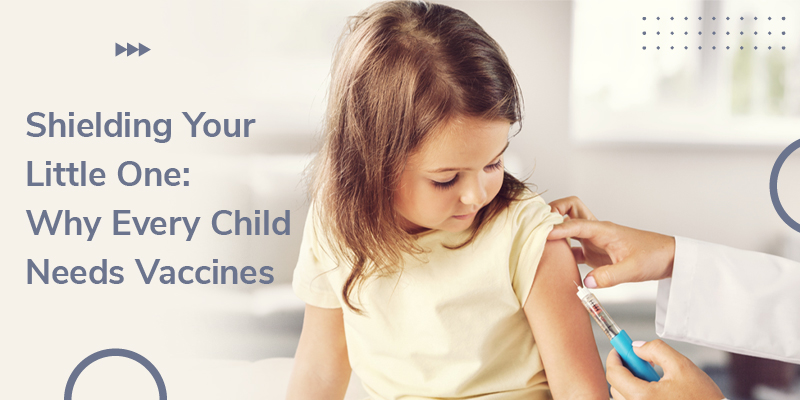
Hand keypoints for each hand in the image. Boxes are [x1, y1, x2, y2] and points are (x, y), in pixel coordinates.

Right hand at [548, 196, 674, 287]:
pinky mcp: (595, 252)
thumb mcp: (633, 269)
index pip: (574, 223)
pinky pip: (572, 245)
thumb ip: (610, 276)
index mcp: (603, 230)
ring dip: (555, 228)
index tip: (542, 235)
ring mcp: (594, 240)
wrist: (669, 258)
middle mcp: (596, 231)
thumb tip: (587, 283)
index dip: (557, 228)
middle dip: (553, 212)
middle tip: (539, 226)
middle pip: (569, 209)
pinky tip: (554, 261)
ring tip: (540, 240)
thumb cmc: (654, 256)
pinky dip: (561, 249)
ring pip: (568, 225)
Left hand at [606, 340, 724, 399]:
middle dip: (625, 370)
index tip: (620, 349)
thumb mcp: (681, 366)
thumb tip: (636, 347)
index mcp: (642, 397)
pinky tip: (656, 390)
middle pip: (616, 386)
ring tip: (655, 379)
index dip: (615, 357)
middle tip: (642, 362)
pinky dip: (637, 394)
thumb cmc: (703, 398)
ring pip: (623, 397)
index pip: (614, 374)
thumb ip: (656, 350)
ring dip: (632, 384)